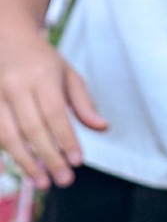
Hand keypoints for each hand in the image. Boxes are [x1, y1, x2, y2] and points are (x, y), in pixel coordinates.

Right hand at [0, 17, 104, 188]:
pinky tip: (17, 170)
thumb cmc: (42, 61)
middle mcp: (15, 86)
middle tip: (63, 180)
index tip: (77, 162)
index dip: (65, 139)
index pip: (55, 113)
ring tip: (42, 182)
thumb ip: (83, 102)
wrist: (6, 39)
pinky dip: (4, 154)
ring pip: (7, 135)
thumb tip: (102, 127)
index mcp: (41, 76)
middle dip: (48, 157)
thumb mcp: (68, 74)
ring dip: (25, 162)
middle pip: (31, 128)